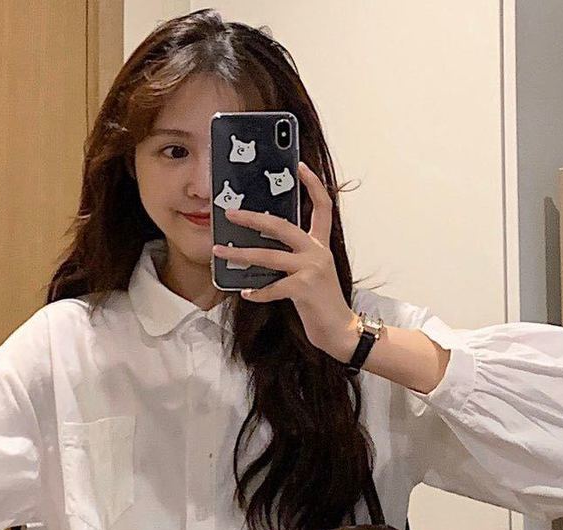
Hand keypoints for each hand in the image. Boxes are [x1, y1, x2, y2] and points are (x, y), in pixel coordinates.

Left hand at [212, 161, 358, 360]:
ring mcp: (311, 269)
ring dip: (241, 254)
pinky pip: (273, 287)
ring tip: (221, 252)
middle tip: (231, 213)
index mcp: (321, 244)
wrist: (341, 330)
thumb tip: (262, 252)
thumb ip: (295, 259)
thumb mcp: (312, 274)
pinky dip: (258, 292)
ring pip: (269, 256)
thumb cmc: (322, 304)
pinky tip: (245, 293)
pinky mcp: (304, 289)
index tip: (300, 166)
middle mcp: (317, 251)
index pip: (322, 206)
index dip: (313, 184)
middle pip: (282, 226)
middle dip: (253, 218)